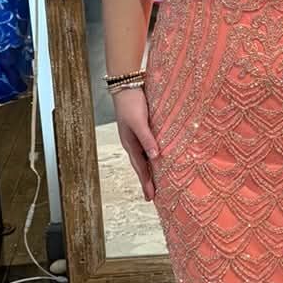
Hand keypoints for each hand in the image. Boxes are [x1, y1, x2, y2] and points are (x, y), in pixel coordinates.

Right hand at [113, 84, 159, 199]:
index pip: (140, 168)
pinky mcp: (142, 128)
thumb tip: (155, 157)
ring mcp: (136, 136)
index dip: (146, 183)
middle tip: (151, 197)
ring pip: (143, 158)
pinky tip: (156, 158)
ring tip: (154, 182)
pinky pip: (147, 147)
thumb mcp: (139, 122)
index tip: (150, 198)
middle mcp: (132, 142)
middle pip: (141, 166)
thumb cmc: (131, 103)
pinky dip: (151, 156)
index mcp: (130, 144)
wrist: (126, 84)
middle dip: (146, 181)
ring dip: (149, 170)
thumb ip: (147, 139)